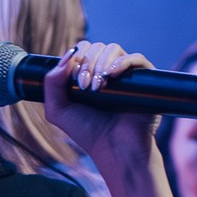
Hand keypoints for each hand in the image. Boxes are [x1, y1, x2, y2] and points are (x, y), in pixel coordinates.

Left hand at [46, 42, 176, 196]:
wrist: (115, 149)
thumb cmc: (88, 132)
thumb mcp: (58, 110)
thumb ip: (51, 82)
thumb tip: (68, 54)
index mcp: (88, 75)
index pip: (82, 50)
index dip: (76, 59)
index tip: (75, 82)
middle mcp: (107, 72)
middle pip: (96, 47)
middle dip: (87, 64)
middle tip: (85, 87)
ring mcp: (126, 75)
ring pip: (113, 49)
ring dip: (101, 63)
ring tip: (99, 87)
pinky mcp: (145, 80)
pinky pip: (137, 58)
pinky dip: (123, 62)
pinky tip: (113, 75)